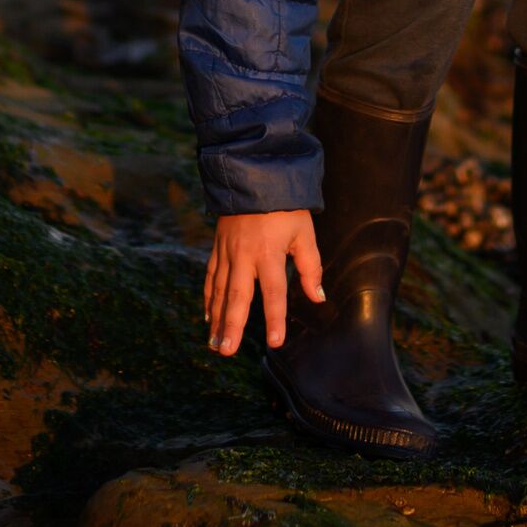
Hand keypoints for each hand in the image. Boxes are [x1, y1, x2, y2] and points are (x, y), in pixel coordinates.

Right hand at [202, 210, 323, 353]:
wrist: (253, 175)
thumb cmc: (285, 207)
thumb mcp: (304, 232)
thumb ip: (310, 266)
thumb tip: (317, 297)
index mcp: (269, 253)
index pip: (273, 293)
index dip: (274, 319)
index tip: (274, 343)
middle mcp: (244, 256)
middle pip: (237, 297)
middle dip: (231, 326)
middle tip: (226, 351)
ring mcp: (227, 252)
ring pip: (220, 291)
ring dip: (217, 319)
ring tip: (215, 344)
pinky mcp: (217, 247)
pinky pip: (211, 277)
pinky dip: (209, 299)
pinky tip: (208, 317)